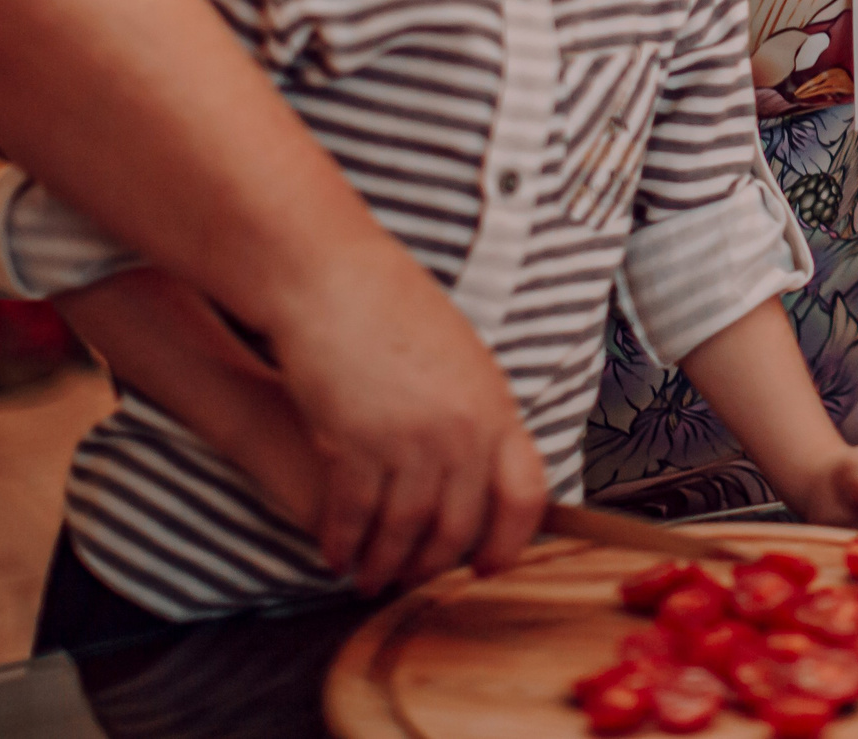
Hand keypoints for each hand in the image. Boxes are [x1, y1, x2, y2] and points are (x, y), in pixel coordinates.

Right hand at [263, 233, 547, 593]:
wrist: (332, 279)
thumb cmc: (391, 309)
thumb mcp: (460, 358)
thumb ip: (475, 414)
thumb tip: (475, 469)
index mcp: (496, 406)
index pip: (525, 495)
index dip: (509, 541)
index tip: (487, 565)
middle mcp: (461, 431)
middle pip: (457, 528)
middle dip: (430, 566)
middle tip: (407, 579)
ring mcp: (409, 441)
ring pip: (403, 533)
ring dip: (382, 564)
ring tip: (366, 577)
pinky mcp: (354, 445)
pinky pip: (352, 517)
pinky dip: (341, 543)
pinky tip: (334, 552)